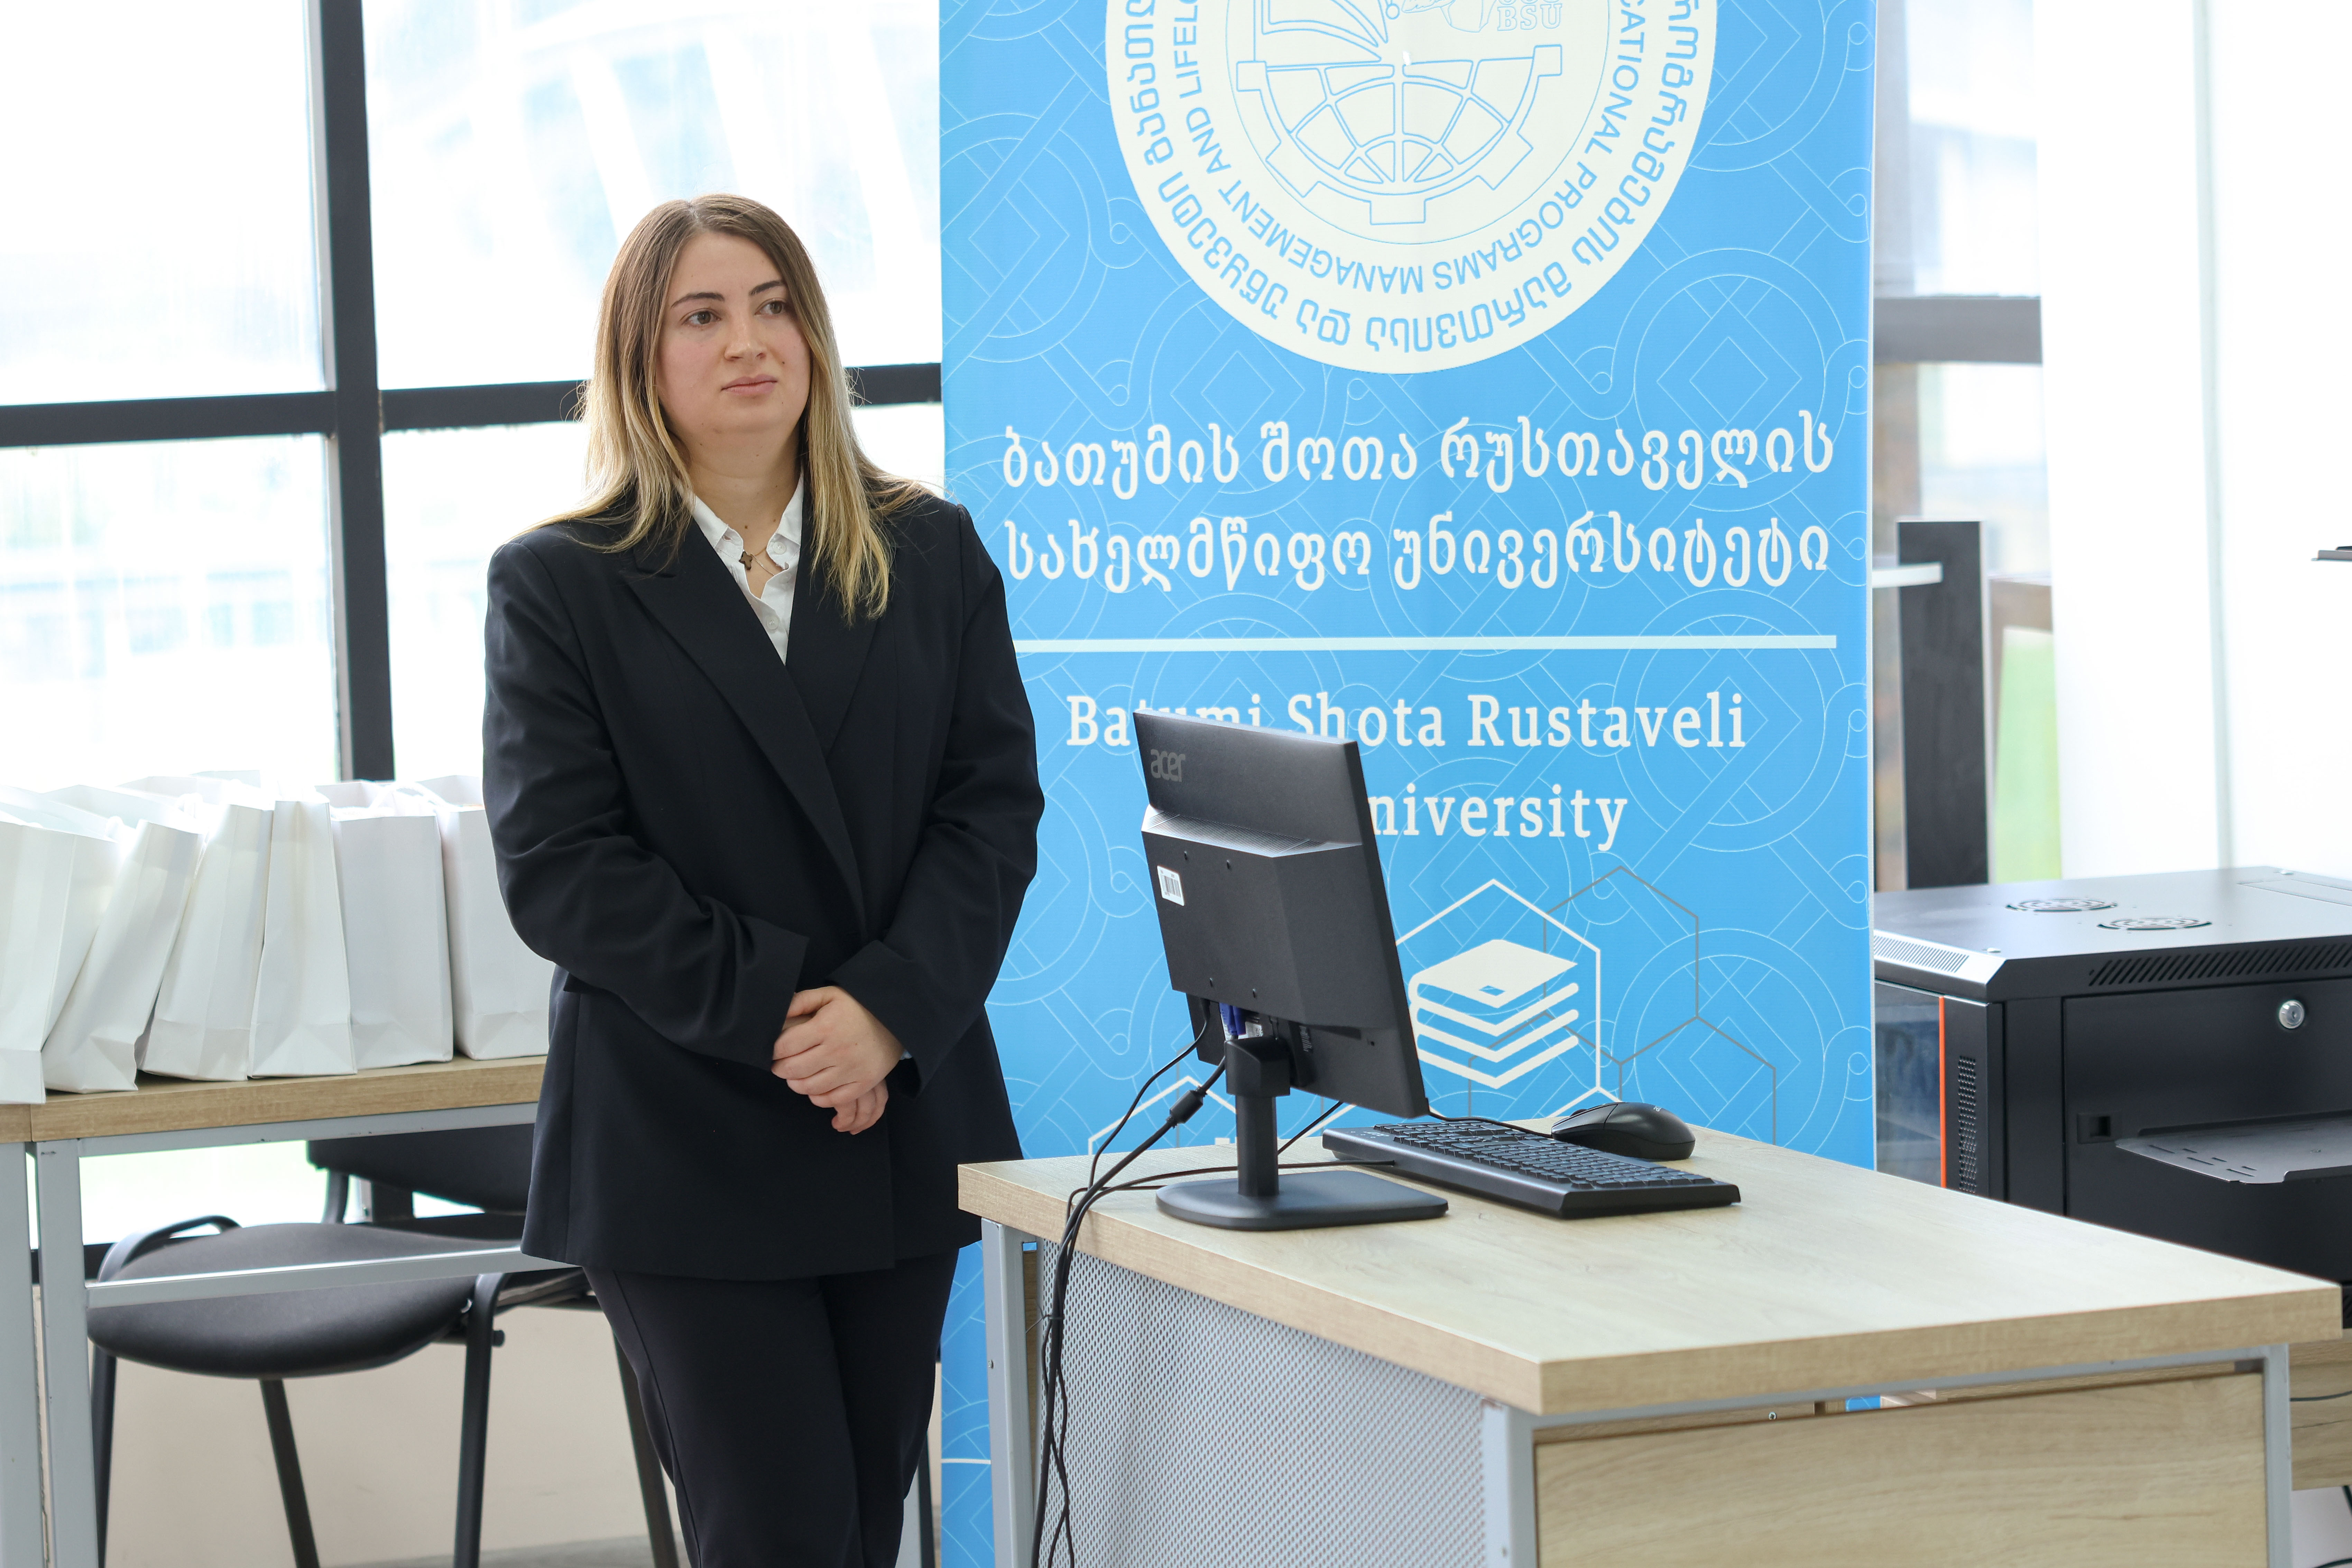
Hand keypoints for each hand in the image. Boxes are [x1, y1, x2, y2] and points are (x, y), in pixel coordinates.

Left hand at [773, 987, 903, 1133]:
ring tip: (794, 1077)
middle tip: (779, 1066)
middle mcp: (837, 1050)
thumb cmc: (857, 1006)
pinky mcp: (864, 1082)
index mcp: (825, 1027)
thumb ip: (801, 1001)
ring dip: (796, 1084)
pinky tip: (814, 1089)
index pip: (784, 1046)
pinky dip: (819, 1098)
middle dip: (780, 1069)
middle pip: (794, 1069)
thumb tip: (777, 1014)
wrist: (896, 1018)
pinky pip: (833, 1099)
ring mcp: (852, 1069)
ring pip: (810, 1087)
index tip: (772, 1051)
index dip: (772, 1050)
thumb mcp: (830, 994)